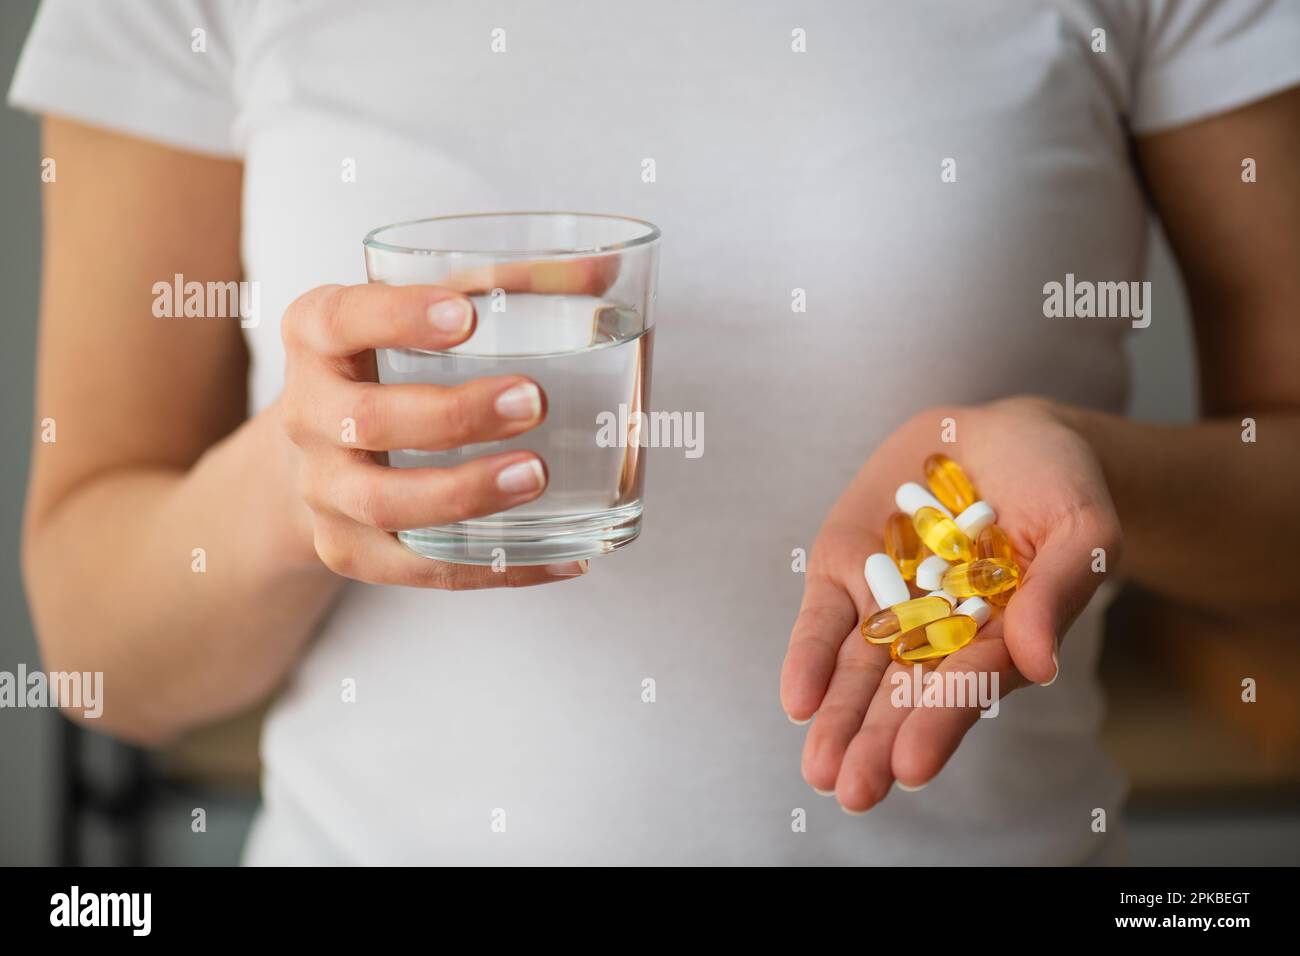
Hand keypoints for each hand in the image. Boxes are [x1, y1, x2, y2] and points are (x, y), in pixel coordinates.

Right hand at [277, 257, 616, 588]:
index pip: (340, 319)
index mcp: (317, 337)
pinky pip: (421, 570)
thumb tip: (605, 270)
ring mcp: (324, 490)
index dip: (398, 316)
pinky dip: (497, 569)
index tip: (469, 314)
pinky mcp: (350, 550)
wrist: (322, 451)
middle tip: (532, 400)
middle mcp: (308, 414)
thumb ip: (503, 284)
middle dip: (452, 416)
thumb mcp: (422, 313)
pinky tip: (567, 558)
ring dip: (464, 493)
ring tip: (537, 475)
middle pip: (367, 421)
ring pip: (384, 504)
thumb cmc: (394, 363)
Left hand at [779, 397, 1122, 810]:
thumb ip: (1059, 590)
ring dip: (839, 718)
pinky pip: (823, 617)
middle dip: (877, 742)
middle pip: (905, 694)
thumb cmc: (1060, 487)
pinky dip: (810, 655)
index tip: (911, 766)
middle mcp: (938, 631)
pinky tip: (799, 699)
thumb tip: (1038, 664)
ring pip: (858, 669)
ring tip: (822, 769)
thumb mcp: (1082, 528)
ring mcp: (887, 600)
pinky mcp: (845, 565)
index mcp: (1001, 636)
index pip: (967, 687)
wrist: (1003, 433)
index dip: (939, 723)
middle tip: (855, 791)